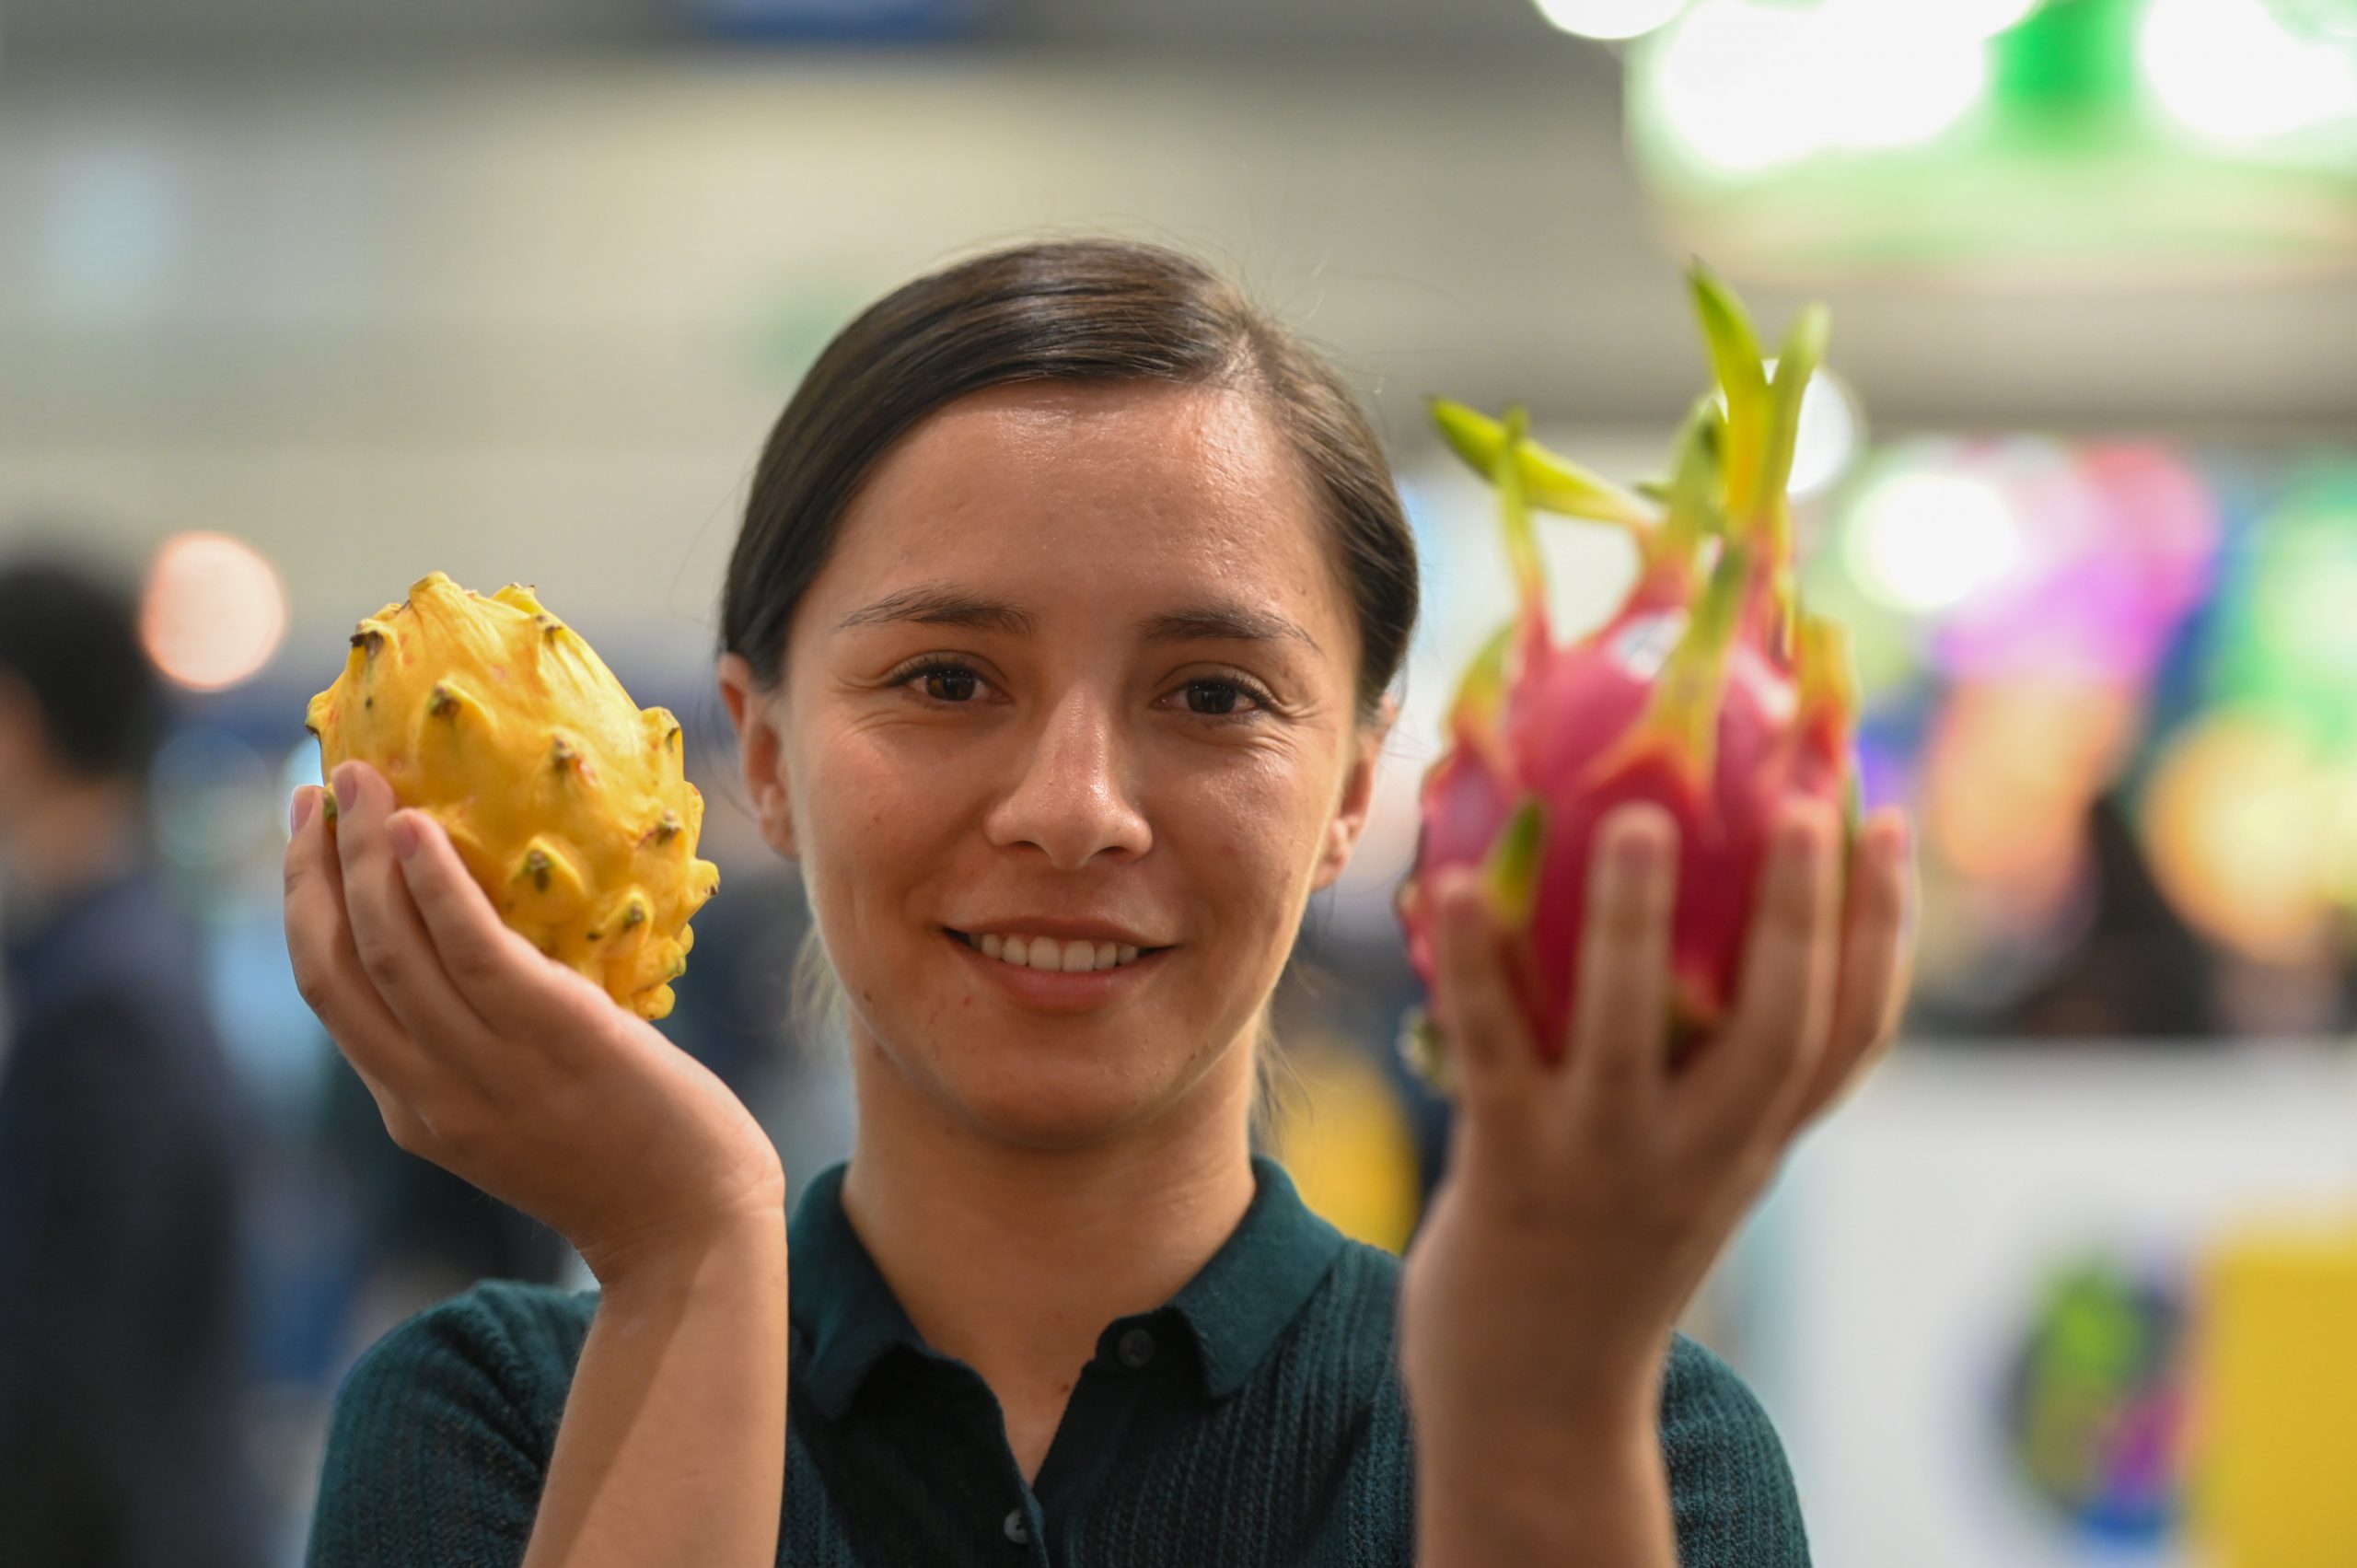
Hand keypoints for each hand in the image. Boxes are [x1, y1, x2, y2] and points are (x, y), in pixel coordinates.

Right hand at [284, 760, 786, 1282]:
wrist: (693, 1230)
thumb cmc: (627, 1160)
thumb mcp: (520, 1115)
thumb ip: (480, 1050)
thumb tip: (476, 945)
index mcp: (414, 1110)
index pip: (330, 994)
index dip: (305, 908)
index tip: (308, 837)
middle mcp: (430, 1093)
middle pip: (334, 967)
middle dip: (311, 871)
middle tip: (314, 790)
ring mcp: (486, 1069)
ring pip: (390, 949)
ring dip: (365, 856)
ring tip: (359, 779)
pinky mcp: (554, 1036)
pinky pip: (472, 950)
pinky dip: (433, 886)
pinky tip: (421, 829)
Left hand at [1399, 800, 1913, 1470]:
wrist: (1531, 1412)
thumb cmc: (1597, 1261)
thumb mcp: (1679, 1174)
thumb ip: (1696, 1077)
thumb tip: (1677, 923)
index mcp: (1750, 1150)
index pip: (1848, 1038)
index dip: (1880, 928)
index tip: (1881, 818)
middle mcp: (1699, 1158)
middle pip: (1777, 1030)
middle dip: (1803, 917)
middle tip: (1808, 802)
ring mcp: (1606, 1166)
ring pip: (1634, 1036)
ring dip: (1637, 925)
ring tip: (1640, 820)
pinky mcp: (1510, 1171)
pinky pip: (1492, 1051)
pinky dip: (1477, 966)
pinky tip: (1456, 882)